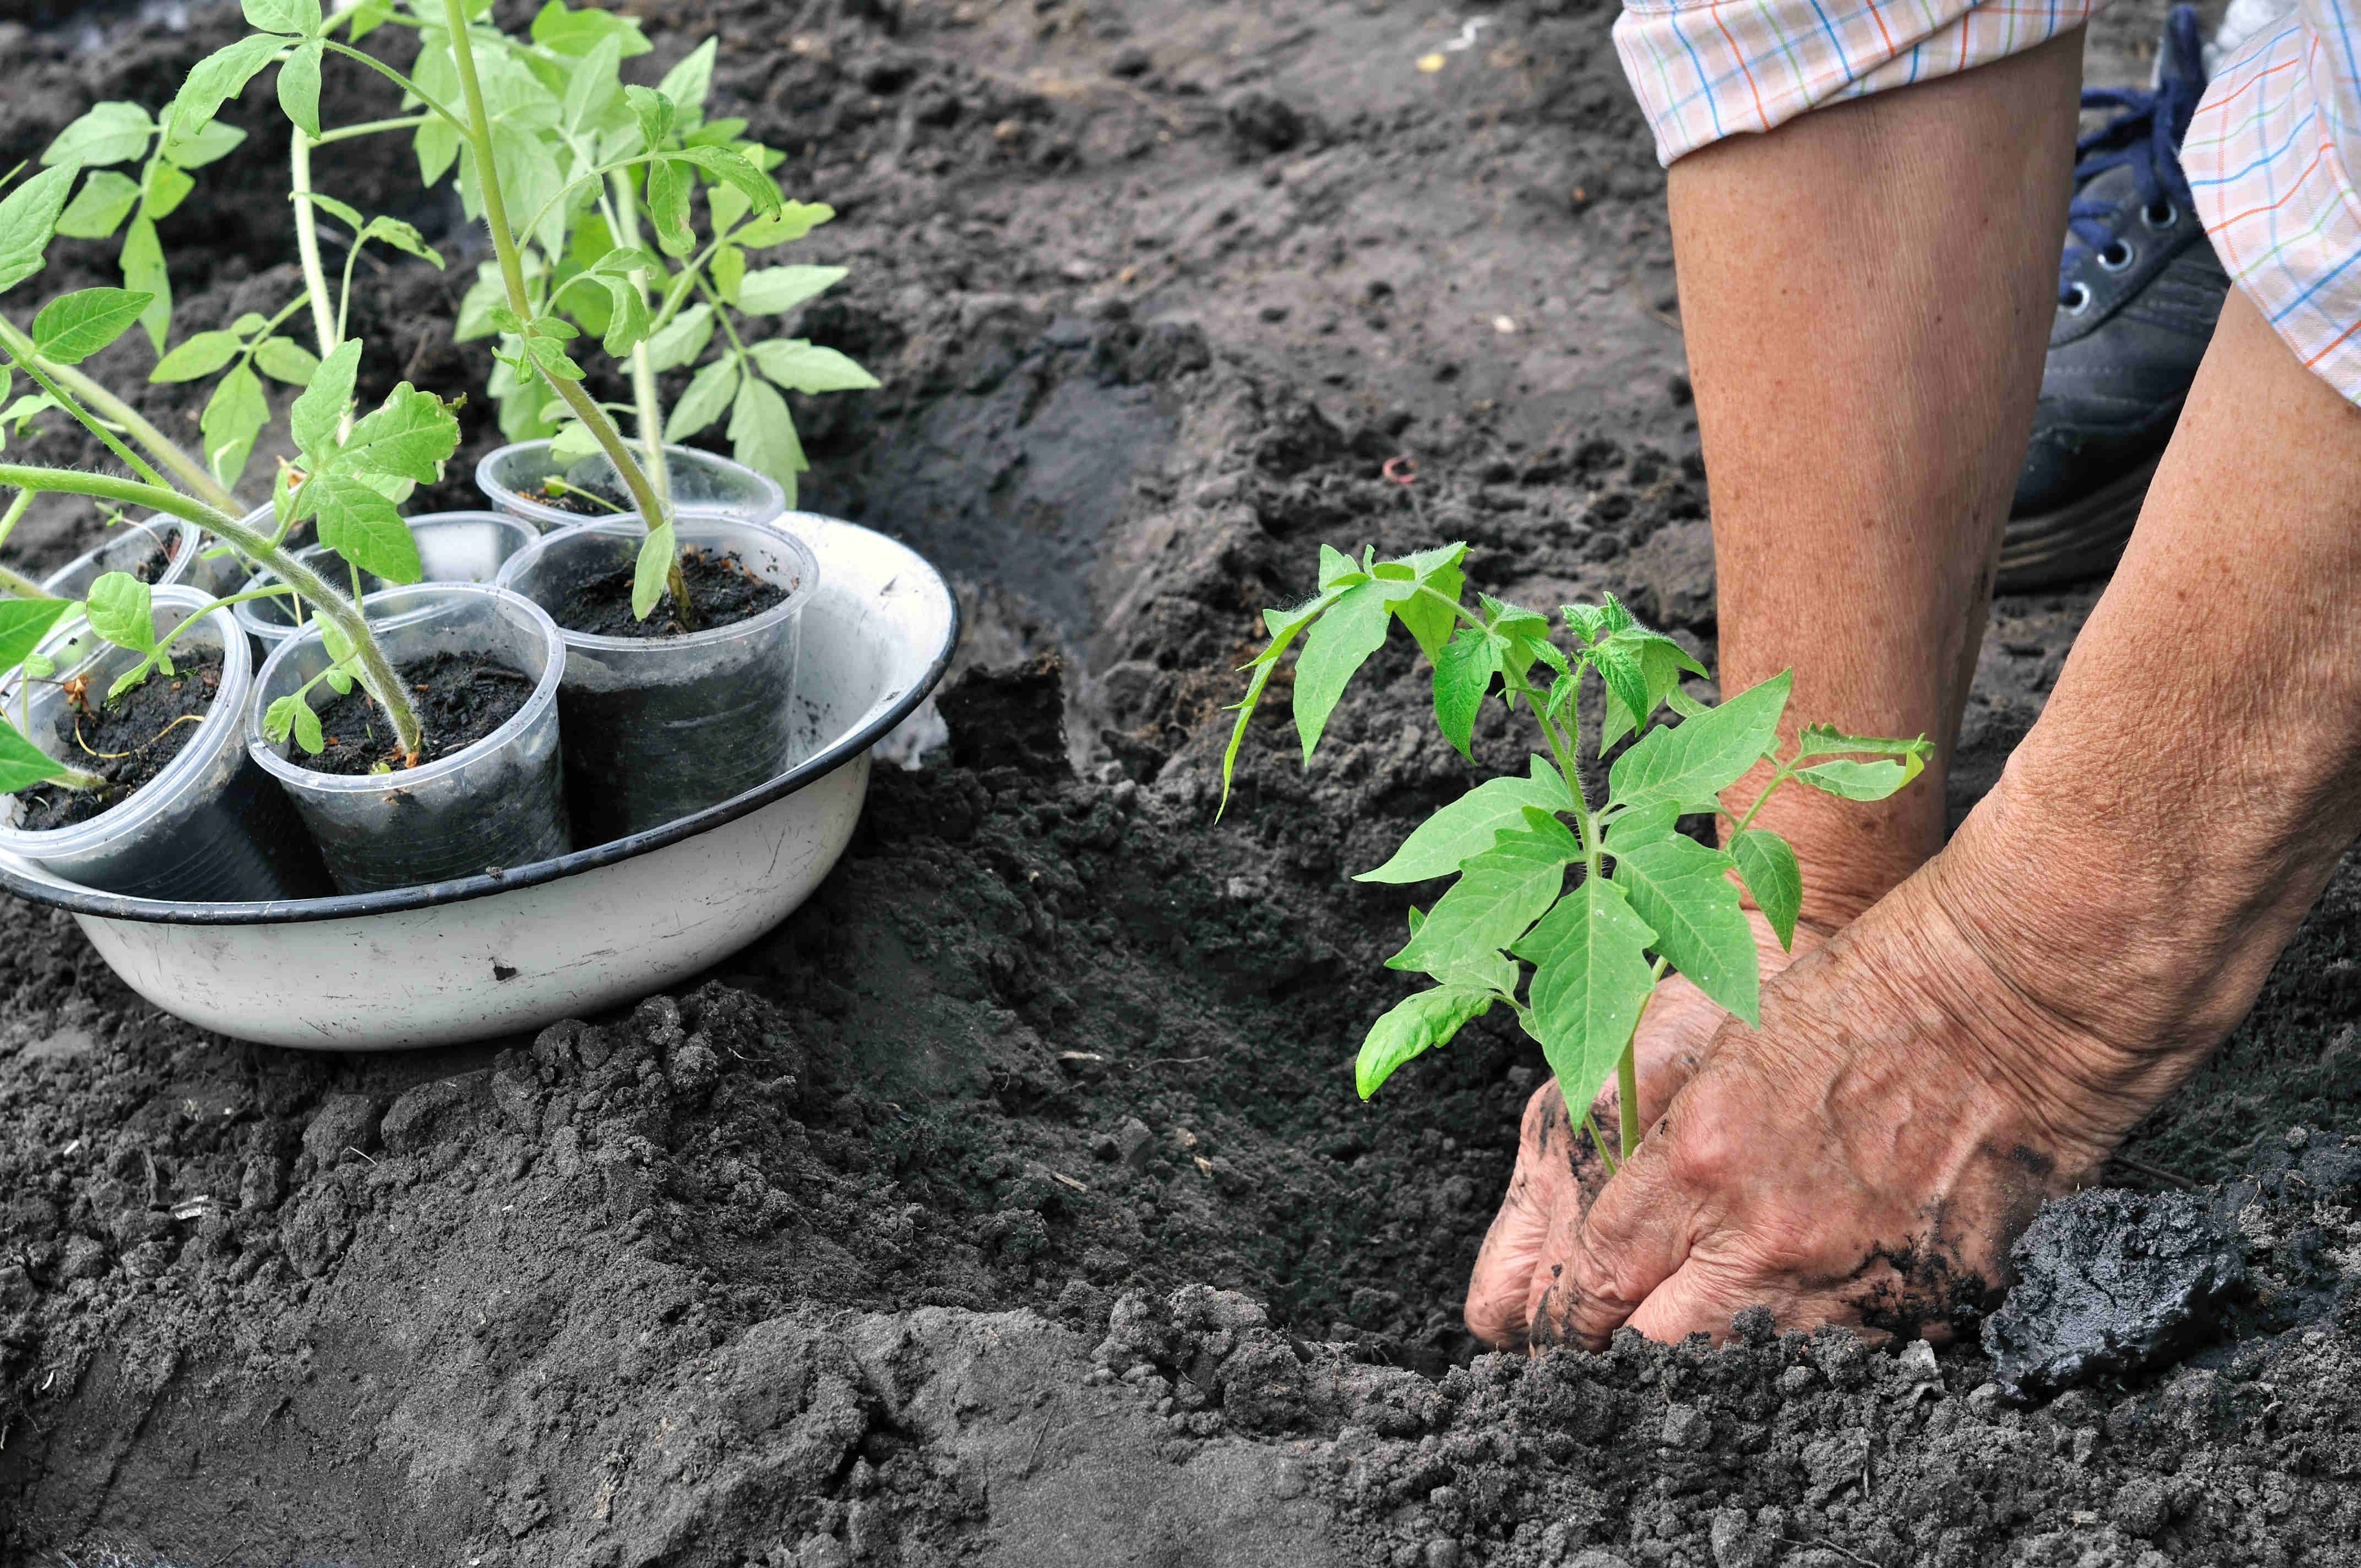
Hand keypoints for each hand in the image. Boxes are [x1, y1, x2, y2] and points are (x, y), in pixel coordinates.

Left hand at [1473, 863, 2150, 1349]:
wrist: (2013, 997)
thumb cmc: (1861, 994)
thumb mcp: (1720, 1043)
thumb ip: (1654, 1138)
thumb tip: (1607, 1225)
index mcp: (1700, 1161)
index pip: (1593, 1283)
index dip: (1565, 1321)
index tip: (1559, 1332)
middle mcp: (1769, 1237)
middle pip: (1659, 1353)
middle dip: (1628, 1360)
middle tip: (1625, 1350)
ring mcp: (1856, 1279)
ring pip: (1755, 1372)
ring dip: (1730, 1358)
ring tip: (1726, 1329)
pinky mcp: (1935, 1301)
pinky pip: (1858, 1357)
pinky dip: (1829, 1343)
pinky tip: (1826, 1305)